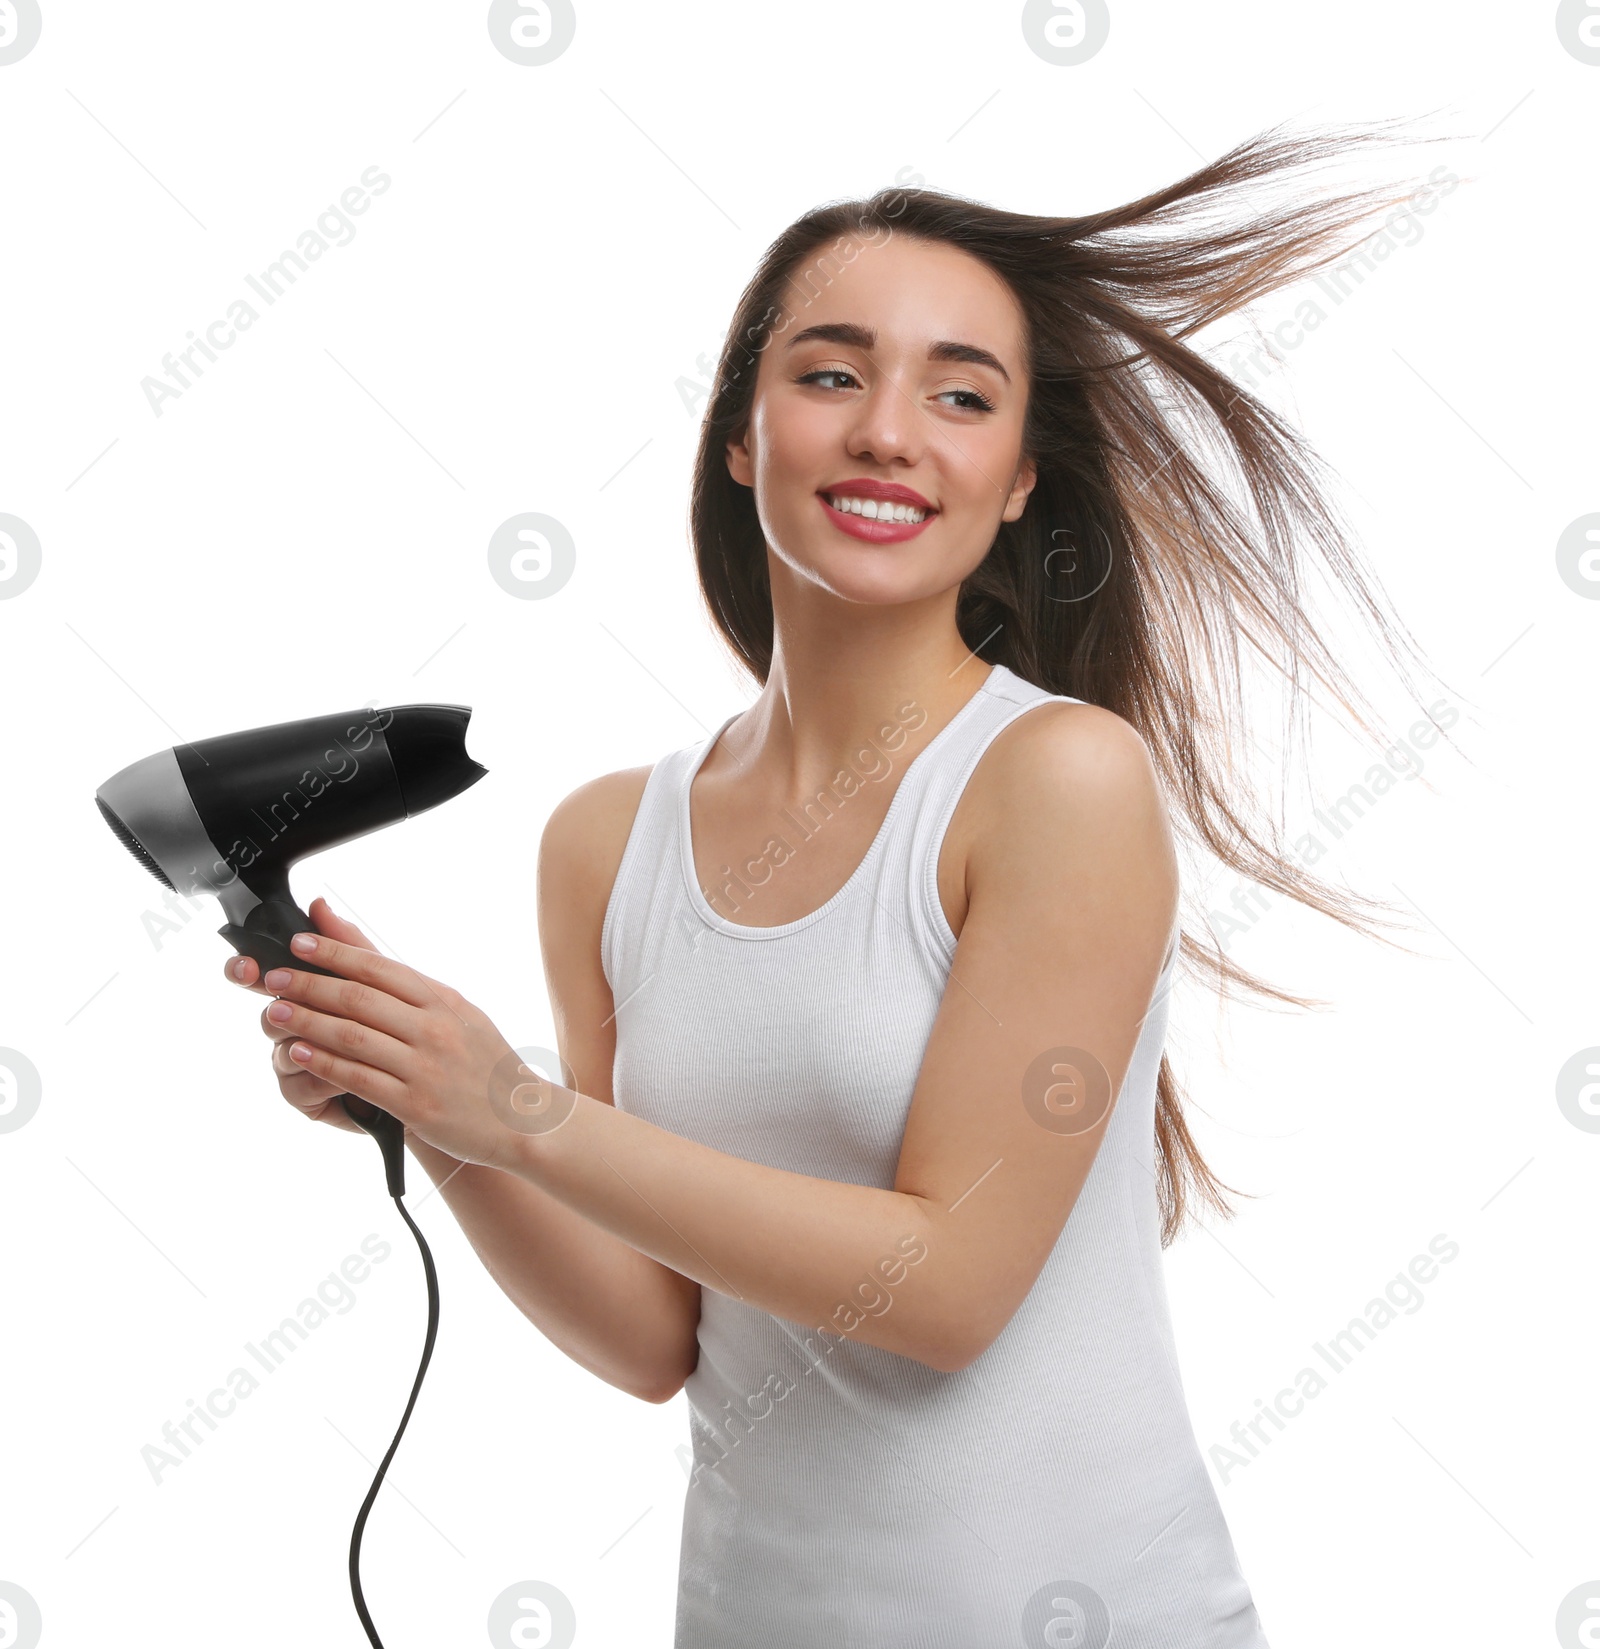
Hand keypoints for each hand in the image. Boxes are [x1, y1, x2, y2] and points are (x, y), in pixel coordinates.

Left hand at [227, 897, 527, 1170]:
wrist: (522, 1120)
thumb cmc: (483, 1063)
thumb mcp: (457, 1013)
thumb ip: (410, 984)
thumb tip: (377, 957)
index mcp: (444, 1001)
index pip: (381, 967)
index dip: (336, 953)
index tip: (298, 944)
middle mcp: (435, 1029)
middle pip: (360, 999)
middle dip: (310, 985)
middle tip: (272, 979)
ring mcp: (426, 1067)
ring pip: (354, 1037)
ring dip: (309, 1022)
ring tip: (275, 1013)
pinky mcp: (416, 1106)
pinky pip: (361, 1079)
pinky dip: (326, 1064)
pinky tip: (300, 1054)